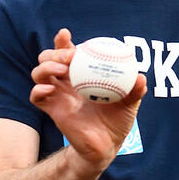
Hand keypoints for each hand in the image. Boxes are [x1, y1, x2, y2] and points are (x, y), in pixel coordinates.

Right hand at [30, 29, 146, 173]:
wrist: (107, 145)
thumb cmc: (118, 119)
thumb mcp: (130, 103)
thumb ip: (135, 90)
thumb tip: (141, 77)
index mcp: (83, 74)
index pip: (68, 53)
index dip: (63, 42)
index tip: (65, 34)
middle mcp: (67, 81)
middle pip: (48, 59)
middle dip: (54, 53)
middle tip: (69, 57)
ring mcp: (57, 95)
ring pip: (39, 74)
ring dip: (46, 67)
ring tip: (62, 70)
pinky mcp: (52, 110)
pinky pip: (37, 97)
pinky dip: (38, 90)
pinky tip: (48, 89)